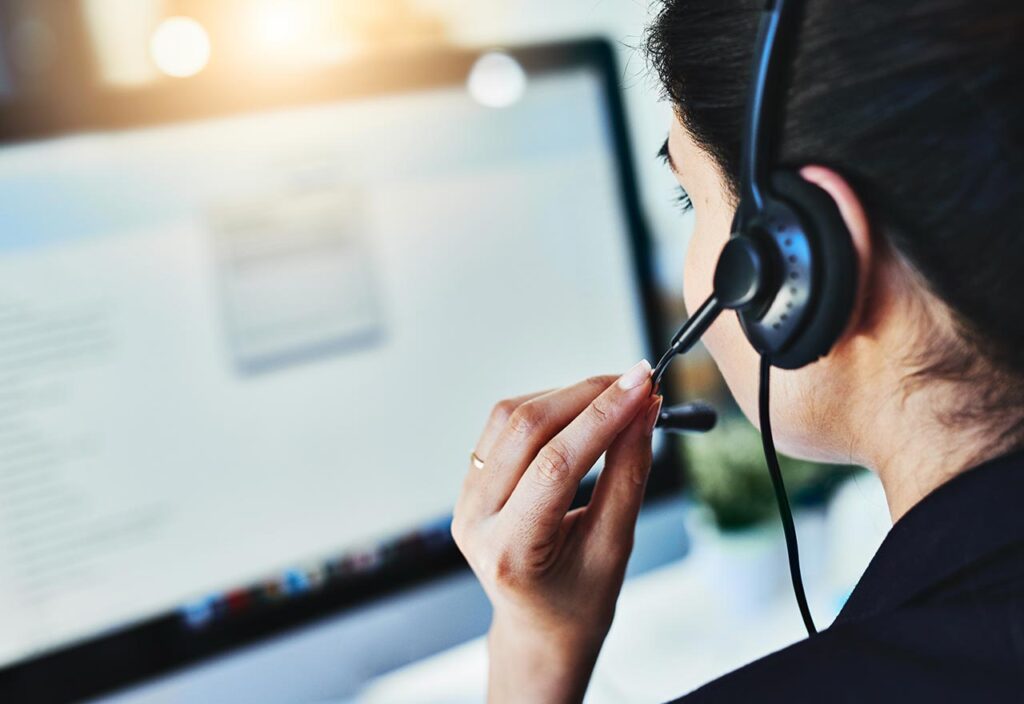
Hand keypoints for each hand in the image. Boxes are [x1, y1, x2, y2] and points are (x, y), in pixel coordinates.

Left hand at [452, 360, 661, 702]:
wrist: (540, 627)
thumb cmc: (580, 601)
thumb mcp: (615, 546)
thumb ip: (628, 475)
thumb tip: (643, 410)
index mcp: (509, 551)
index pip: (555, 465)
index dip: (603, 417)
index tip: (643, 385)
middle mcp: (474, 520)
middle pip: (527, 430)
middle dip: (587, 396)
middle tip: (638, 381)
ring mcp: (465, 499)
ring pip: (511, 418)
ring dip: (567, 395)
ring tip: (615, 394)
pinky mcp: (470, 482)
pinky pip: (503, 426)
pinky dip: (546, 407)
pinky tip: (581, 409)